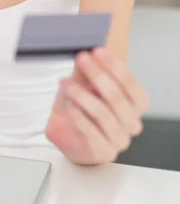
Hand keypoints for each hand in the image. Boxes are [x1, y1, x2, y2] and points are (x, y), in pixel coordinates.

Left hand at [45, 47, 149, 164]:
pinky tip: (68, 104)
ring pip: (103, 114)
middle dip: (97, 75)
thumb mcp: (85, 86)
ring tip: (67, 84)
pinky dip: (78, 115)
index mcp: (136, 104)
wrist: (74, 140)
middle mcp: (132, 123)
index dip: (114, 66)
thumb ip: (86, 72)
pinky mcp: (104, 151)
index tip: (97, 51)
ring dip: (82, 95)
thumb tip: (85, 55)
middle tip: (82, 60)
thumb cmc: (84, 109)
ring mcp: (120, 140)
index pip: (130, 84)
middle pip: (117, 97)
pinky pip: (91, 132)